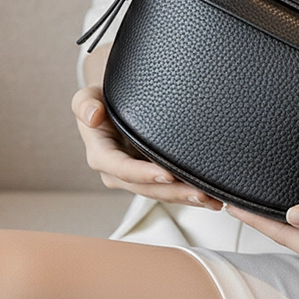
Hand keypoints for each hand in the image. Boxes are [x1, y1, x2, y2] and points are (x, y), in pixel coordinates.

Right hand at [71, 86, 222, 208]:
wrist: (110, 108)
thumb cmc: (100, 102)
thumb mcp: (87, 98)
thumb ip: (85, 104)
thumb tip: (92, 116)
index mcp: (101, 156)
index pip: (122, 169)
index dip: (144, 174)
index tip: (167, 174)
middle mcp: (117, 173)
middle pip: (147, 188)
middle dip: (174, 193)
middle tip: (201, 194)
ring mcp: (136, 179)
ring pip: (162, 194)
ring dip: (186, 198)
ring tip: (213, 200)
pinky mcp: (151, 179)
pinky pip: (170, 191)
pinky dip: (189, 195)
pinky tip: (211, 199)